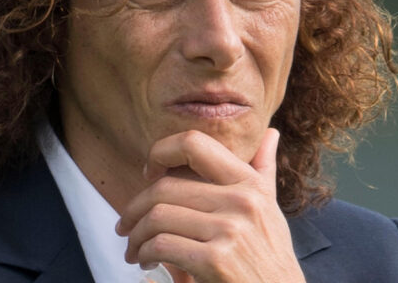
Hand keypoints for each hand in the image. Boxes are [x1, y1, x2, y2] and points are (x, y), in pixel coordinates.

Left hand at [116, 129, 305, 282]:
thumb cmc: (270, 260)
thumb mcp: (270, 212)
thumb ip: (264, 171)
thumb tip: (271, 133)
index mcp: (251, 184)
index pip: (194, 144)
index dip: (160, 153)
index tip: (149, 175)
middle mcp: (243, 201)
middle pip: (165, 188)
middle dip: (135, 209)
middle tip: (126, 226)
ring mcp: (231, 230)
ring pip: (157, 217)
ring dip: (136, 236)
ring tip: (134, 250)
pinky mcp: (216, 260)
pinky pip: (161, 245)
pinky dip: (144, 254)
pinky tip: (146, 263)